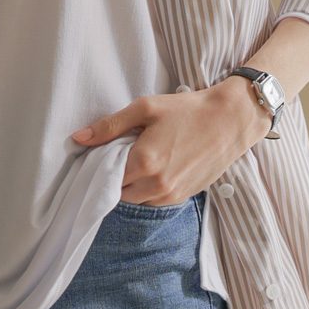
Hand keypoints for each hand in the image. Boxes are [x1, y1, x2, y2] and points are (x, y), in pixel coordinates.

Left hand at [71, 78, 266, 203]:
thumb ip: (109, 126)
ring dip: (132, 185)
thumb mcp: (145, 108)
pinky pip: (154, 201)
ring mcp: (171, 194)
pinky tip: (158, 166)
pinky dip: (149, 189)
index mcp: (144, 162)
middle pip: (118, 192)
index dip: (101, 166)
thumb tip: (78, 138)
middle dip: (116, 176)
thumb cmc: (188, 110)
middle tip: (123, 153)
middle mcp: (156, 185)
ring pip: (136, 200)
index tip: (103, 153)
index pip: (105, 177)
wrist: (230, 121)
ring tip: (143, 158)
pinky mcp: (183, 197)